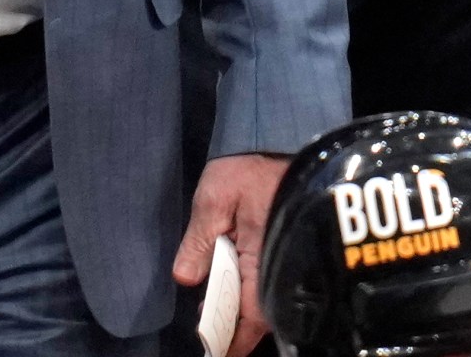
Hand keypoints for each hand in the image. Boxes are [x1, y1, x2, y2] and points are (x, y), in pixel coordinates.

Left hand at [174, 153, 287, 356]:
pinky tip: (230, 289)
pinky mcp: (283, 242)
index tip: (217, 351)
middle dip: (236, 327)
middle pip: (261, 311)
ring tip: (214, 315)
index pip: (252, 314)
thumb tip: (187, 278)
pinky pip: (269, 278)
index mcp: (262, 255)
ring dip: (242, 310)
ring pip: (266, 296)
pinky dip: (250, 291)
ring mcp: (283, 253)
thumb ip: (199, 239)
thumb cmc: (248, 166)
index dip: (235, 338)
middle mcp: (278, 261)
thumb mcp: (214, 198)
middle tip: (209, 332)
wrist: (279, 135)